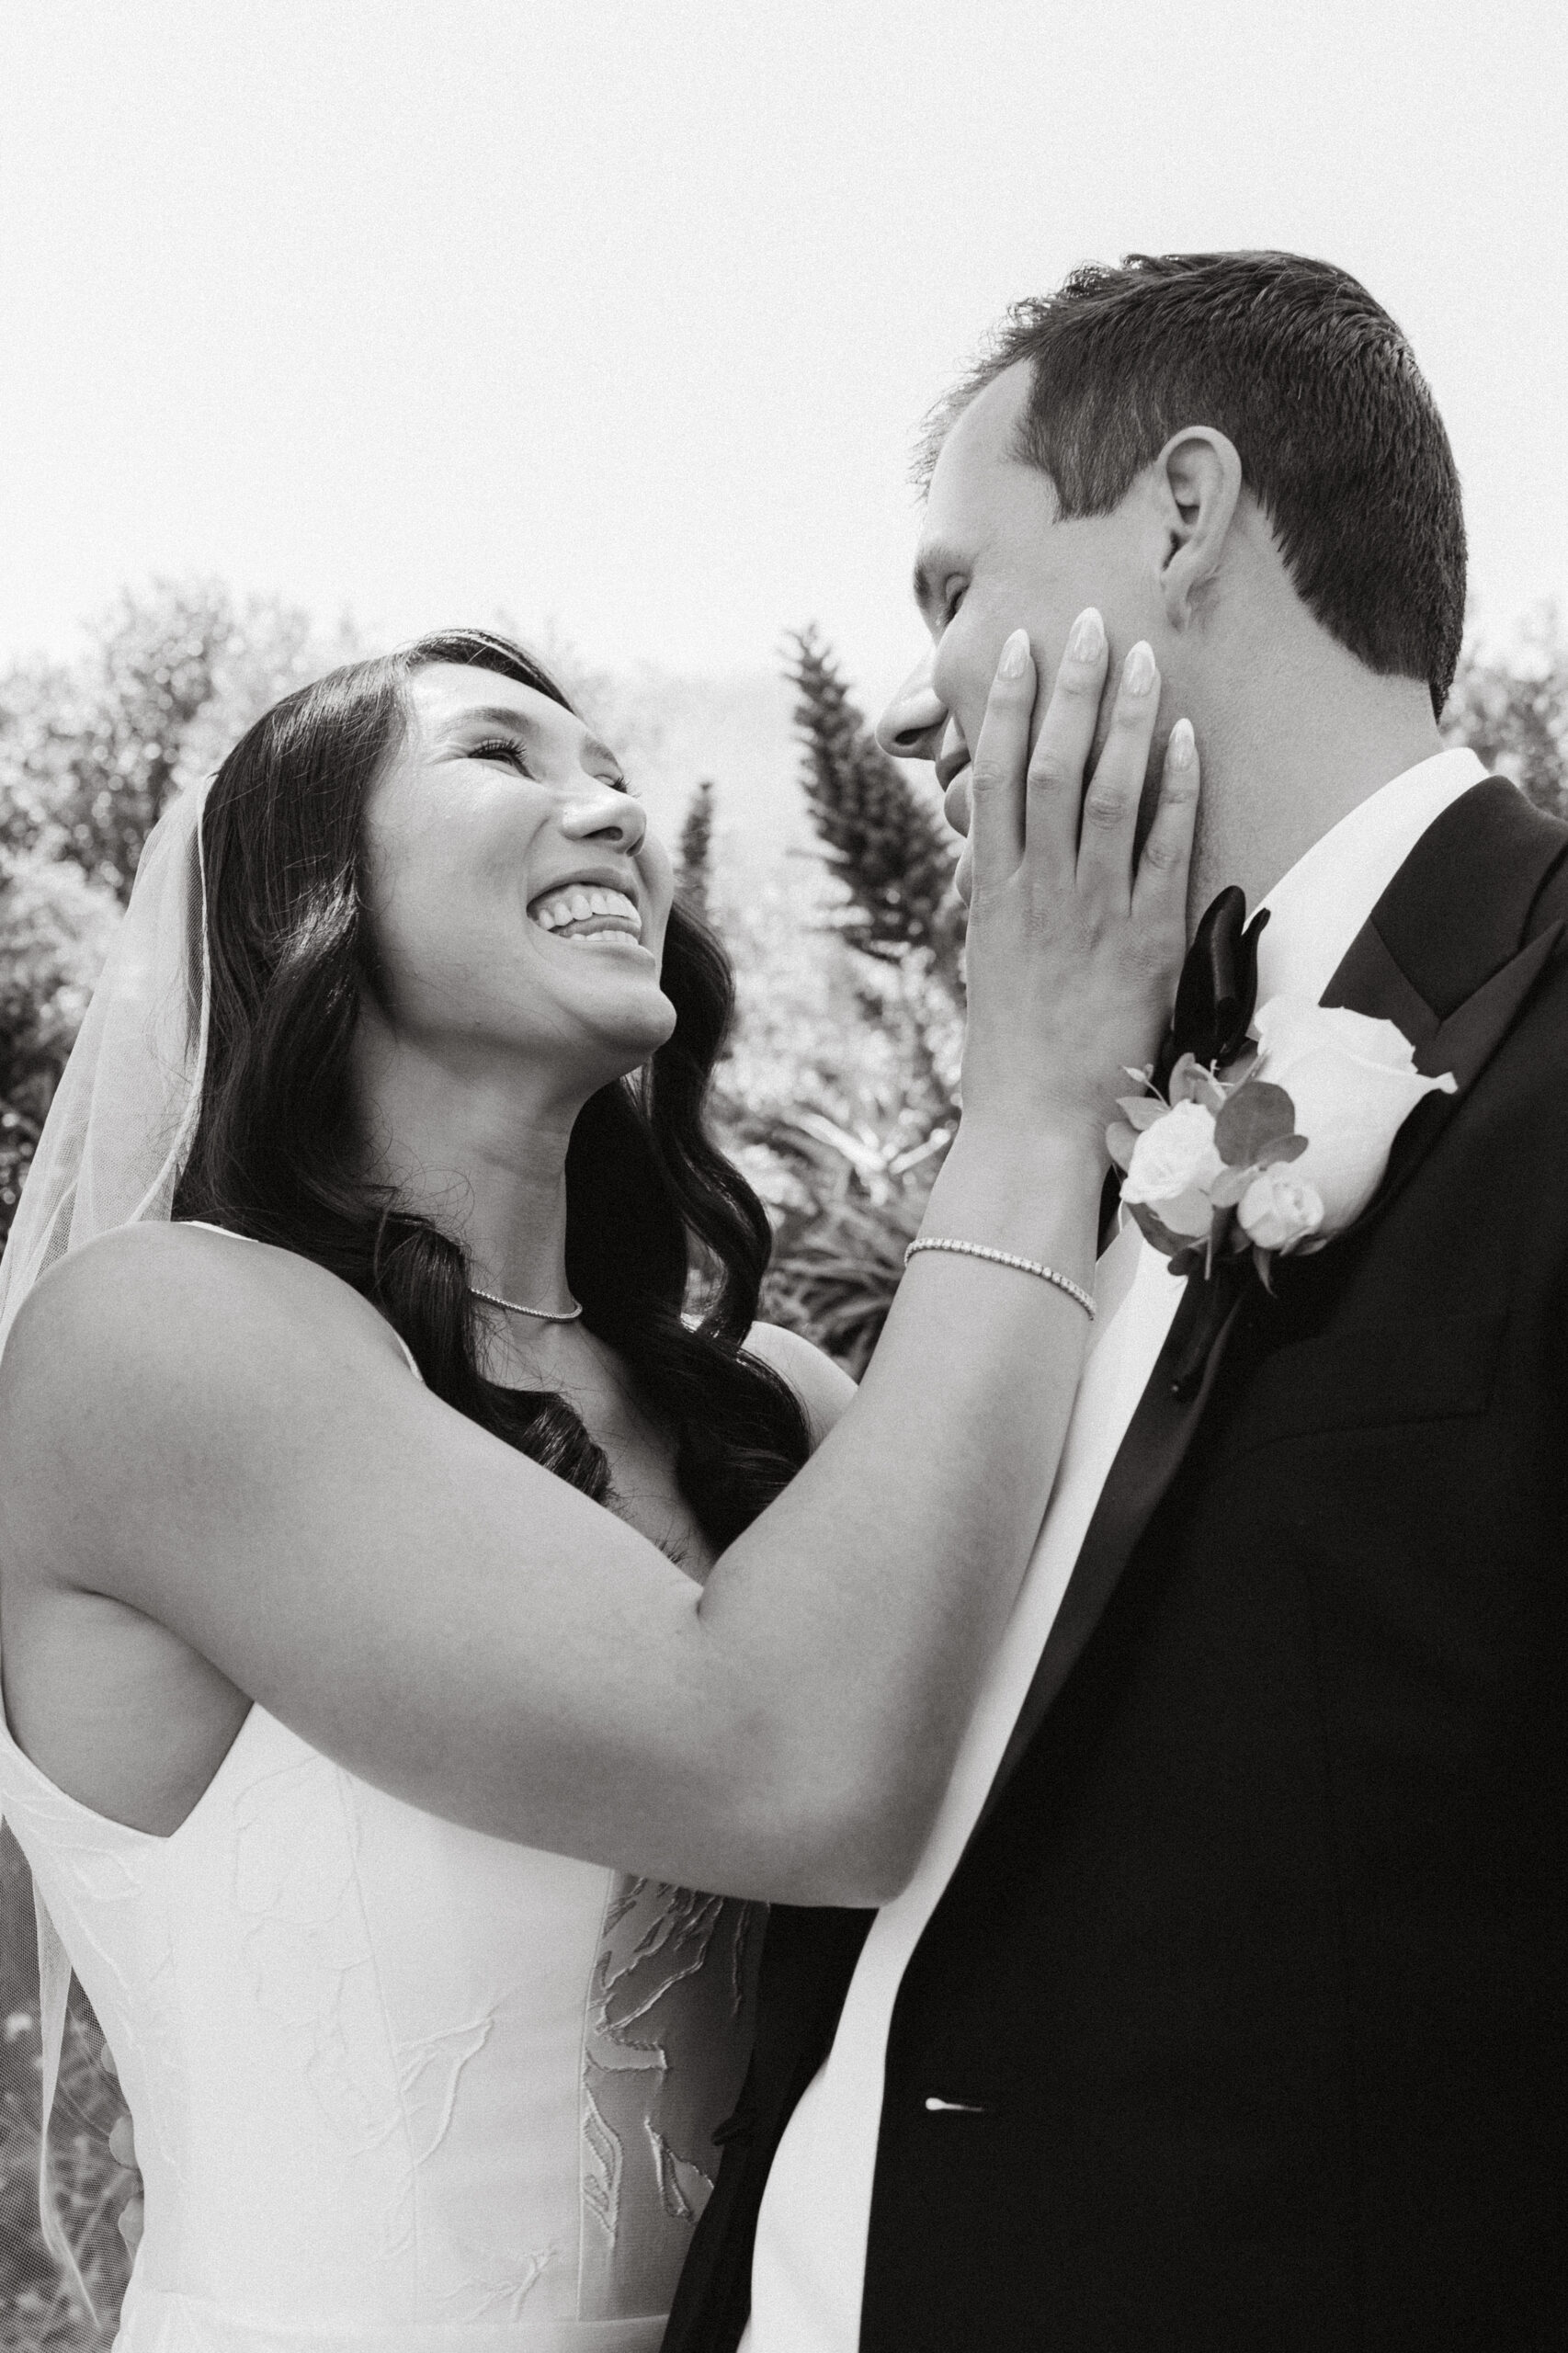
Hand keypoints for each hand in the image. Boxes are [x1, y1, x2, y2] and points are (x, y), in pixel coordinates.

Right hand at [957, 609, 1197, 1155]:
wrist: (1035, 1120)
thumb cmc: (1010, 1046)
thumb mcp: (988, 955)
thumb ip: (998, 890)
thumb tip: (995, 837)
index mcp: (991, 891)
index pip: (996, 776)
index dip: (1007, 706)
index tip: (1021, 650)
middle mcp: (1038, 890)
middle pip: (1053, 765)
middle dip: (1071, 688)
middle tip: (1090, 621)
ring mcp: (1093, 912)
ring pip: (1108, 792)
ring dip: (1126, 718)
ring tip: (1142, 657)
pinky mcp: (1145, 941)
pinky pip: (1164, 849)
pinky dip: (1175, 789)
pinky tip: (1185, 737)